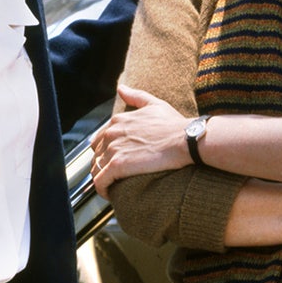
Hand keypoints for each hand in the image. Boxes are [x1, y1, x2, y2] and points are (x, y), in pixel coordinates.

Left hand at [90, 84, 192, 198]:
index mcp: (118, 120)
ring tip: (111, 187)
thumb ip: (135, 96)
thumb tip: (121, 88)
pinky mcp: (117, 165)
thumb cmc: (174, 124)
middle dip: (102, 165)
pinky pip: (100, 181)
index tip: (113, 160)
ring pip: (96, 169)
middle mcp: (111, 133)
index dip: (105, 151)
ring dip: (101, 178)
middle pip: (96, 154)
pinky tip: (109, 194)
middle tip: (112, 176)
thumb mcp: (154, 104)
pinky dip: (102, 189)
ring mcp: (113, 149)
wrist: (185, 139)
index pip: (100, 139)